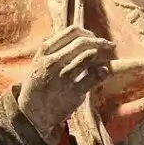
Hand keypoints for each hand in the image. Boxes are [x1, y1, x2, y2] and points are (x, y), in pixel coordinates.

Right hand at [17, 26, 115, 140]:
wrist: (33, 112)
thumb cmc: (39, 84)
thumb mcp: (39, 61)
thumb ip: (54, 47)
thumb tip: (76, 33)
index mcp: (46, 51)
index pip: (72, 32)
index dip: (88, 33)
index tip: (95, 38)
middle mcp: (53, 61)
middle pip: (83, 42)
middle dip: (100, 42)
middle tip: (110, 46)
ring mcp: (63, 77)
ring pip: (89, 56)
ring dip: (102, 56)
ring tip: (106, 60)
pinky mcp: (74, 92)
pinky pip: (94, 76)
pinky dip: (103, 71)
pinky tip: (103, 72)